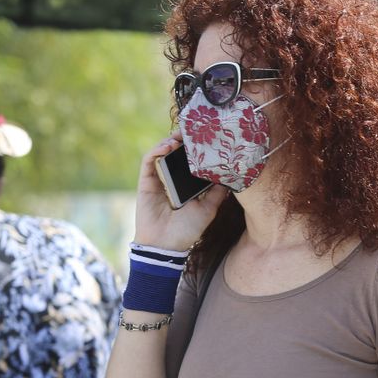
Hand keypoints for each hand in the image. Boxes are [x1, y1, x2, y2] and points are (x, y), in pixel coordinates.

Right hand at [133, 134, 229, 250]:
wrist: (167, 245)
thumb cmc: (188, 229)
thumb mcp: (209, 209)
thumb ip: (217, 192)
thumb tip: (231, 176)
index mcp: (186, 184)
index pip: (190, 160)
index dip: (196, 148)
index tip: (207, 137)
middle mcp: (172, 179)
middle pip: (176, 152)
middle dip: (184, 139)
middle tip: (194, 131)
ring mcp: (158, 179)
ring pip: (162, 152)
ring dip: (170, 141)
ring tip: (181, 137)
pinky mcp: (146, 181)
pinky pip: (148, 160)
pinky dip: (157, 150)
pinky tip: (168, 147)